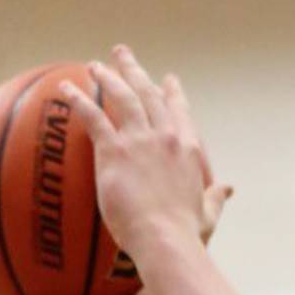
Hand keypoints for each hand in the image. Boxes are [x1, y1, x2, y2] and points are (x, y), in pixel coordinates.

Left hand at [61, 47, 226, 265]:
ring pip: (121, 97)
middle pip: (147, 93)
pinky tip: (65, 89)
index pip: (179, 111)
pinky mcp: (114, 151)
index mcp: (188, 148)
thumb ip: (216, 196)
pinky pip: (93, 117)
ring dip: (107, 77)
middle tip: (121, 54)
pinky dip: (78, 100)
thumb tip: (229, 189)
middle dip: (133, 70)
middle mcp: (165, 135)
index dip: (171, 93)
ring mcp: (139, 140)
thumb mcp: (208, 213)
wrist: (166, 240)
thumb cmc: (188, 234)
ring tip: (94, 65)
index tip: (166, 79)